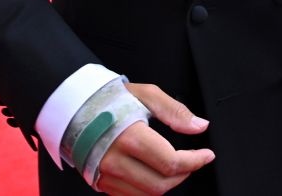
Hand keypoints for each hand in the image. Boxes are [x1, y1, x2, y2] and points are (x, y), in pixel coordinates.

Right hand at [96, 83, 214, 193]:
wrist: (74, 108)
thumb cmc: (110, 99)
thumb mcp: (146, 94)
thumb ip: (175, 111)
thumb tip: (199, 126)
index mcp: (129, 137)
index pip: (170, 162)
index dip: (194, 161)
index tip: (206, 155)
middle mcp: (114, 160)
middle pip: (159, 184)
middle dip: (183, 174)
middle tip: (192, 161)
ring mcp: (104, 175)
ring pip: (146, 194)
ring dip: (166, 183)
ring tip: (174, 165)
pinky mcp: (99, 182)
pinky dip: (147, 188)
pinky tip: (153, 171)